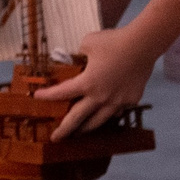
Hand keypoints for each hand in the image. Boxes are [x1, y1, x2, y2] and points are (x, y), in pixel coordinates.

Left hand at [35, 24, 155, 139]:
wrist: (143, 45)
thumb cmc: (113, 41)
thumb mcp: (88, 42)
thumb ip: (79, 53)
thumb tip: (78, 57)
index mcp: (87, 83)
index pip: (61, 93)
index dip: (47, 96)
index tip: (36, 97)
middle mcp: (100, 97)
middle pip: (78, 119)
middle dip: (64, 130)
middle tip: (55, 138)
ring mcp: (117, 101)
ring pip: (98, 121)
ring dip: (86, 128)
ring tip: (79, 132)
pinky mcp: (131, 100)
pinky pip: (116, 112)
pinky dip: (108, 115)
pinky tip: (104, 116)